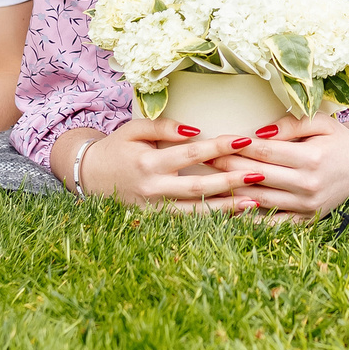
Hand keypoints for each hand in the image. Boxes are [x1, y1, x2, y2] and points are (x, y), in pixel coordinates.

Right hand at [75, 115, 247, 210]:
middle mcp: (153, 189)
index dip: (219, 147)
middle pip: (199, 186)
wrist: (88, 177)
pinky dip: (213, 220)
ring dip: (227, 207)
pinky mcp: (155, 222)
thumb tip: (195, 130)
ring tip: (256, 201)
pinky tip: (235, 215)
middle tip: (260, 173)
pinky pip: (188, 222)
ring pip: (197, 211)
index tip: (245, 140)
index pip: (191, 154)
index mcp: (148, 163)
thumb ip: (164, 127)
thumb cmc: (116, 148)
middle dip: (231, 181)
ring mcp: (154, 210)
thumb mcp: (134, 130)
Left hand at [209, 114, 348, 222]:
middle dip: (226, 166)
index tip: (216, 140)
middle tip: (202, 158)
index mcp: (312, 158)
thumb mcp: (320, 122)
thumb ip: (290, 125)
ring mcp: (307, 205)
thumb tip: (259, 133)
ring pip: (260, 199)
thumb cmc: (338, 139)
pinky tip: (229, 209)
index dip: (237, 146)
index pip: (264, 152)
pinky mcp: (306, 220)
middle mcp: (308, 184)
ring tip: (207, 182)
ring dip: (231, 192)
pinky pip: (272, 221)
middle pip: (257, 175)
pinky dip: (249, 217)